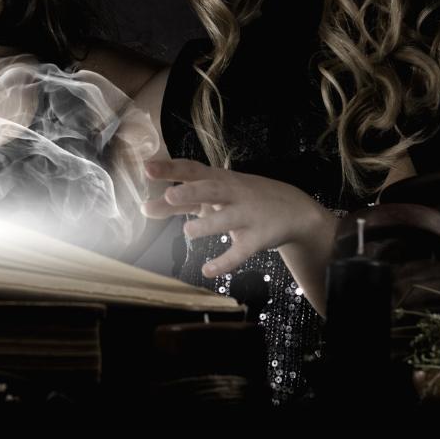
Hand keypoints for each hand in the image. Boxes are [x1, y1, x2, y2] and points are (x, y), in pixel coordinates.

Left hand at [142, 158, 334, 278]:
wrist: (294, 209)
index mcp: (218, 179)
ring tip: (188, 232)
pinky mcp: (258, 239)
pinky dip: (224, 262)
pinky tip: (207, 271)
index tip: (147, 168)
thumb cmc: (241, 198)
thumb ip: (180, 202)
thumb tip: (145, 207)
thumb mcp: (214, 195)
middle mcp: (233, 193)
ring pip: (226, 219)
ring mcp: (247, 215)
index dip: (170, 169)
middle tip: (170, 196)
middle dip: (191, 191)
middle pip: (211, 189)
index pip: (192, 170)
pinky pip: (240, 252)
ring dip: (207, 225)